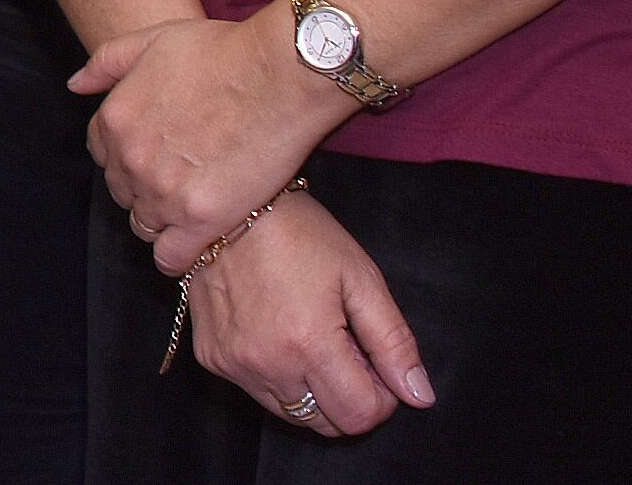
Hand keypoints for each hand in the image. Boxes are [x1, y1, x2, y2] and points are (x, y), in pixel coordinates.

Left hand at [76, 9, 339, 266]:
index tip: (156, 155)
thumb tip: (76, 86)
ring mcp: (163, 192)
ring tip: (195, 208)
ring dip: (164, 220)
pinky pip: (172, 257)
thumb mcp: (153, 39)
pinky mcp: (201, 219)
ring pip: (145, 225)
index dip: (128, 156)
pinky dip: (178, 255)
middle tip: (182, 180)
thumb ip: (107, 63)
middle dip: (145, 188)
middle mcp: (131, 160)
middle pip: (123, 192)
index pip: (102, 155)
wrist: (280, 73)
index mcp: (115, 120)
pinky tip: (198, 240)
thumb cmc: (223, 51)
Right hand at [184, 190, 435, 437]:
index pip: (360, 415)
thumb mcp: (360, 278)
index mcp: (310, 344)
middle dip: (347, 397)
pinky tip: (275, 332)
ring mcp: (235, 364)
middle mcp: (268, 363)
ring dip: (311, 389)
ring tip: (308, 338)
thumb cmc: (298, 234)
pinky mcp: (212, 358)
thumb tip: (419, 396)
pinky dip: (276, 375)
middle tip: (343, 347)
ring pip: (292, 413)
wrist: (224, 207)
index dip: (381, 397)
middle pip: (326, 424)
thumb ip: (394, 342)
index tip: (372, 361)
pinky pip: (258, 391)